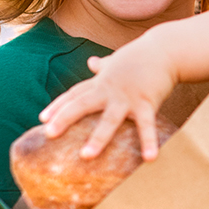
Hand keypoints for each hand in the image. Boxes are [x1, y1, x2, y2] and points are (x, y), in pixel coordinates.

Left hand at [39, 40, 176, 160]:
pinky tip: (149, 159)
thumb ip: (104, 65)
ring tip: (86, 156)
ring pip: (109, 119)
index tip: (42, 119)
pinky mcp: (147, 102)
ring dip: (97, 137)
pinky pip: (147, 125)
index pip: (75, 94)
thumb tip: (92, 62)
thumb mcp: (118, 60)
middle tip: (49, 134)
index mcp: (102, 82)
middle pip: (82, 104)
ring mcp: (127, 97)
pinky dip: (148, 142)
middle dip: (65, 118)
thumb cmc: (141, 56)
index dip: (58, 106)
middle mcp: (110, 90)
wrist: (166, 49)